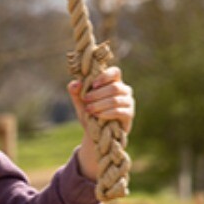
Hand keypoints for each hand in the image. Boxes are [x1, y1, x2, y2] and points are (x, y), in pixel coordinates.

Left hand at [68, 66, 134, 180]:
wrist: (95, 132)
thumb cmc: (89, 112)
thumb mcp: (79, 101)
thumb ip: (75, 91)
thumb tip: (76, 83)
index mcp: (113, 82)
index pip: (115, 72)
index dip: (105, 76)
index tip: (93, 85)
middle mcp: (124, 90)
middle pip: (114, 87)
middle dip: (97, 94)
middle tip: (85, 100)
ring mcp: (128, 102)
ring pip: (116, 100)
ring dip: (100, 104)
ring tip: (89, 110)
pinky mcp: (129, 115)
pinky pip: (120, 112)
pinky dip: (106, 113)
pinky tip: (98, 116)